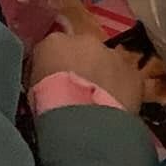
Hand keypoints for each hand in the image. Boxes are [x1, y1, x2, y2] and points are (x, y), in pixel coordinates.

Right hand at [28, 30, 146, 112]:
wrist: (82, 124)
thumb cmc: (47, 110)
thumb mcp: (32, 91)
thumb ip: (42, 77)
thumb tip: (47, 80)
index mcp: (54, 43)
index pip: (53, 49)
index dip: (54, 67)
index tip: (54, 83)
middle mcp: (86, 40)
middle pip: (83, 51)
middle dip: (82, 67)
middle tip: (77, 92)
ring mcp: (113, 54)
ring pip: (108, 63)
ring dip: (103, 77)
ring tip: (97, 103)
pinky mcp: (134, 74)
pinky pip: (127, 80)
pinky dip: (121, 91)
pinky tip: (115, 109)